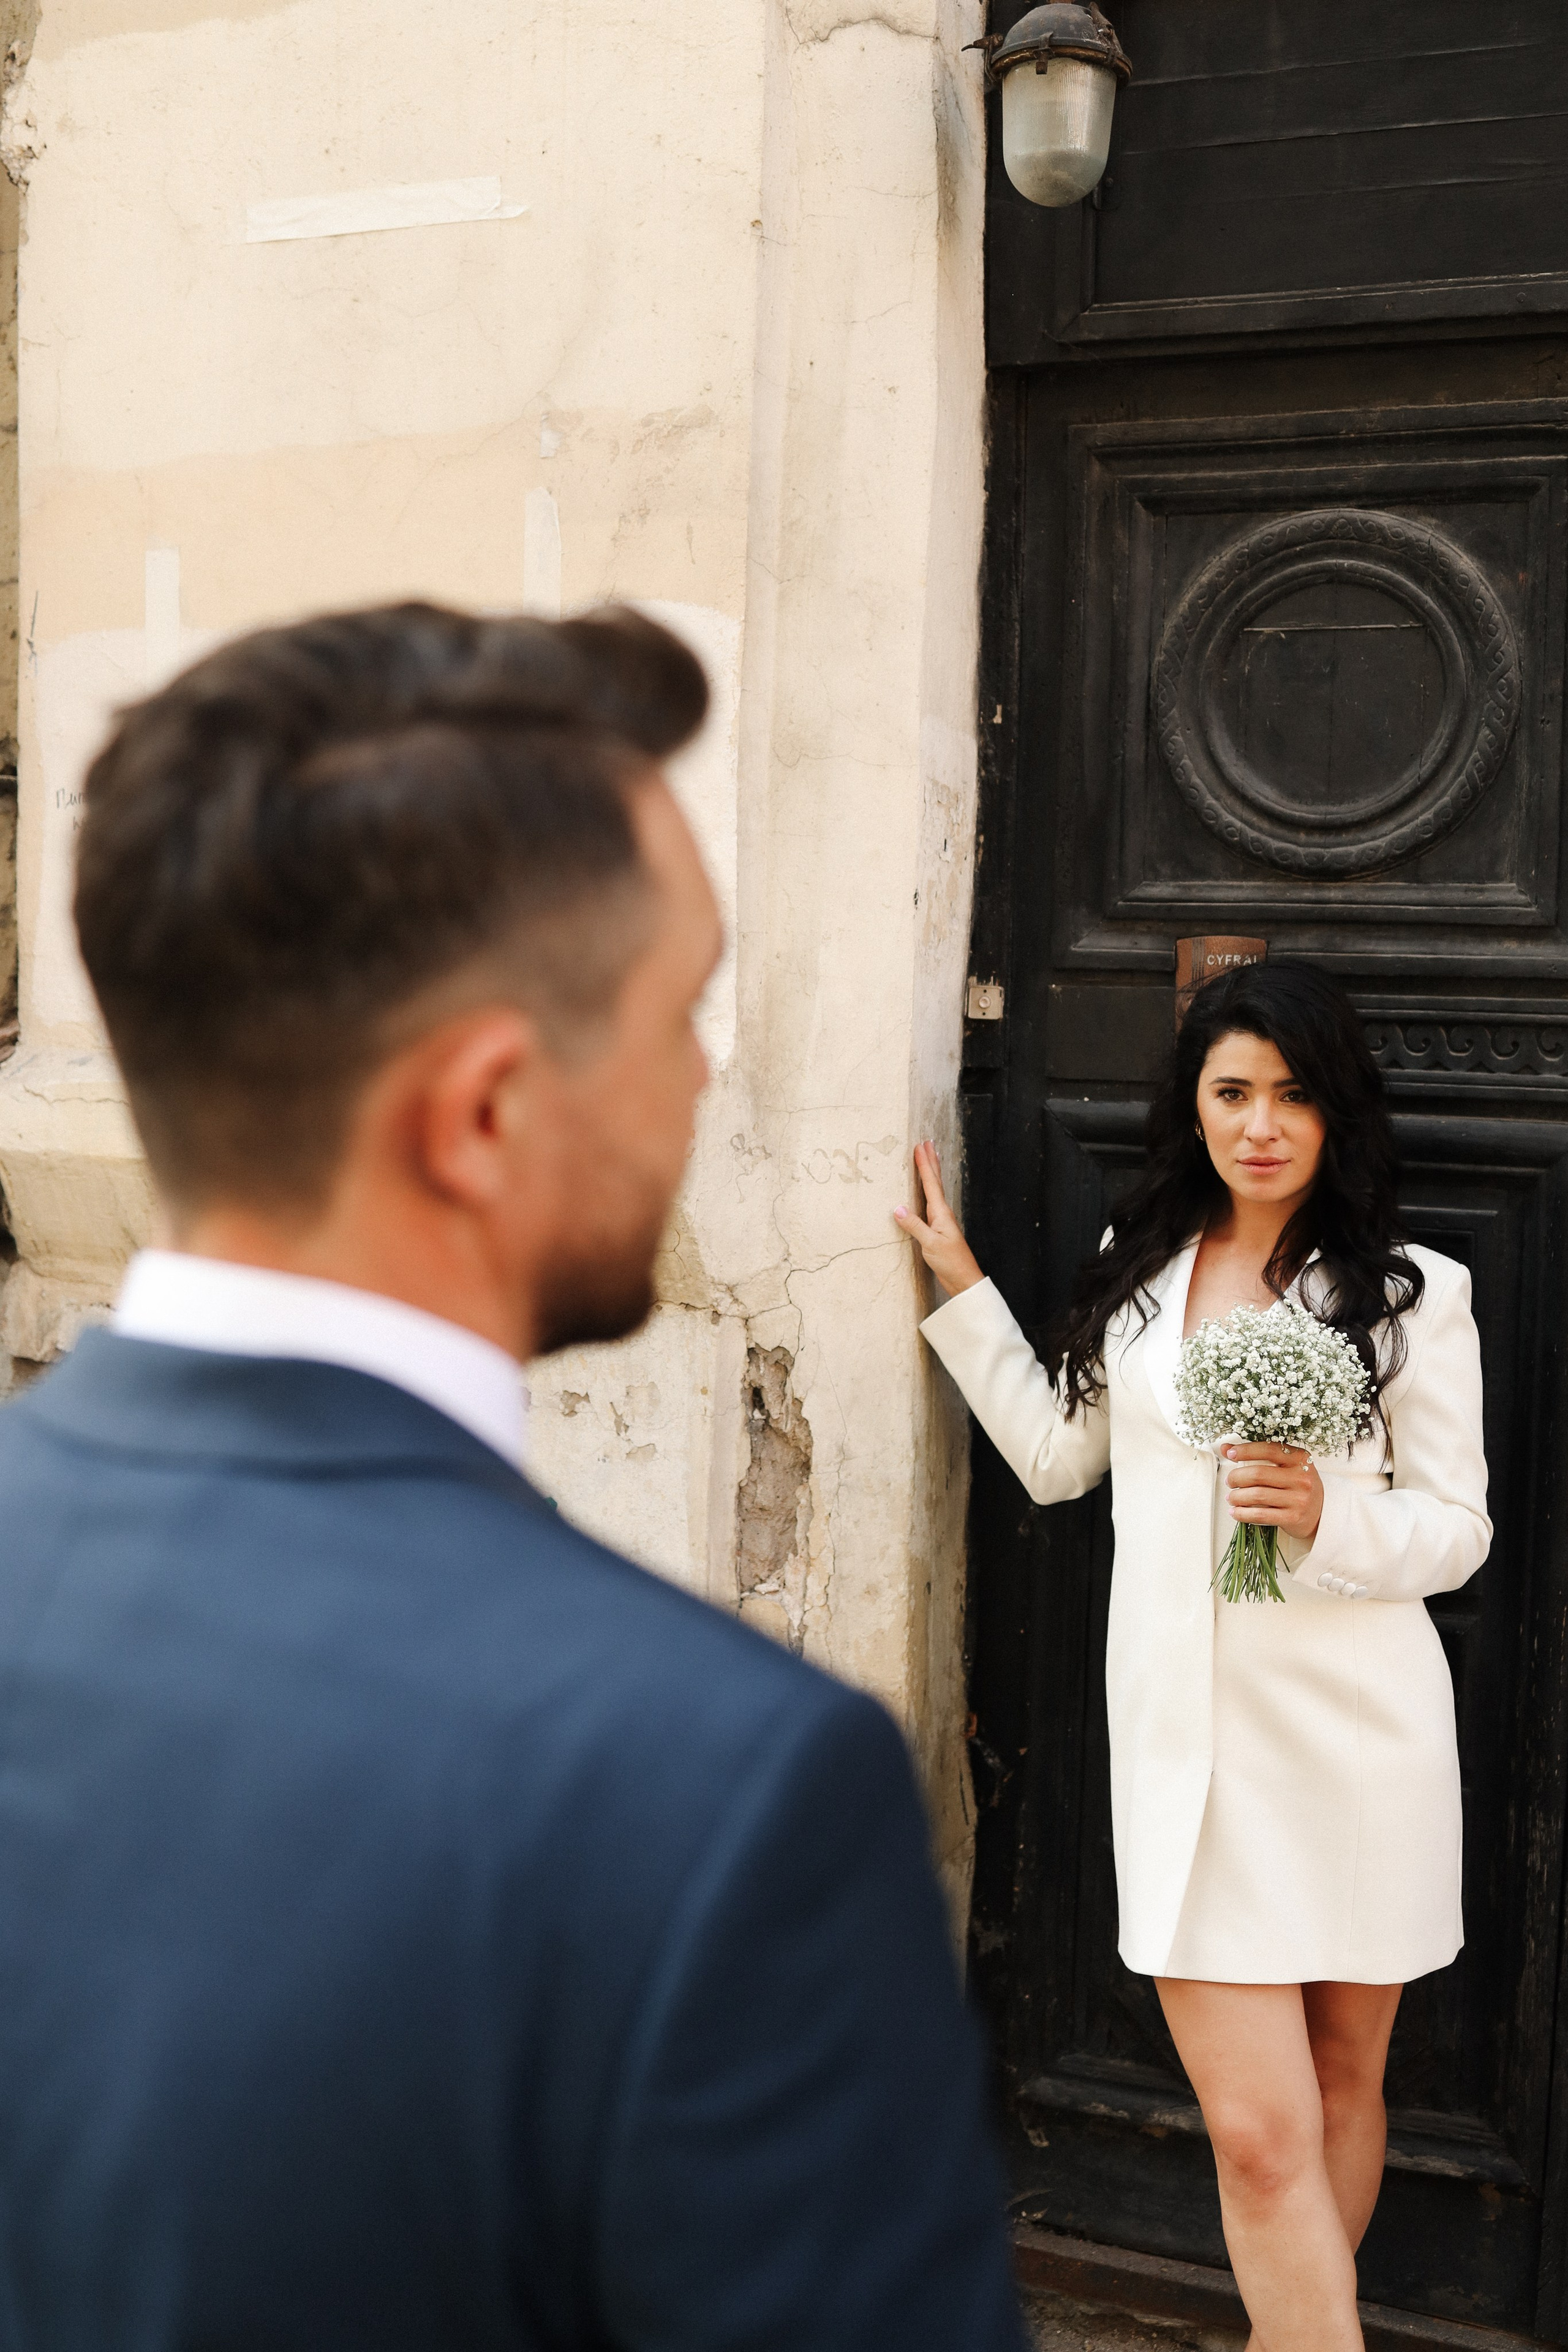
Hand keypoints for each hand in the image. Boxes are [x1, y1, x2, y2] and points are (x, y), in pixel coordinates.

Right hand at [894, 1141, 985, 1298]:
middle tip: (927, 1142)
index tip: (920, 1146)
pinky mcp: (938, 1230)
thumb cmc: (950, 1262)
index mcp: (941, 1213)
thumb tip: (898, 1208)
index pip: (930, 1183)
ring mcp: (941, 1221)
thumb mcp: (930, 1244)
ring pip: (935, 1191)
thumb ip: (914, 1225)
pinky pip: (931, 1204)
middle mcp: (942, 1213)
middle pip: (935, 1182)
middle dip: (931, 1161)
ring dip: (931, 1174)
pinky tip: (926, 1193)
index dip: (924, 1164)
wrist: (964, 1280)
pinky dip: (928, 1192)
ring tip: (930, 1159)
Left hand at [1222, 1443, 1322, 1540]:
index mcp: (1300, 1459)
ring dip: (1237, 1497)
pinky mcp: (1293, 1518)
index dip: (1245, 1450)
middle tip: (1230, 1481)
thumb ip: (1259, 1456)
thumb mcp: (1287, 1466)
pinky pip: (1260, 1515)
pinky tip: (1236, 1512)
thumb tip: (1226, 1448)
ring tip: (1231, 1497)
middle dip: (1237, 1477)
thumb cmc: (1299, 1486)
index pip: (1268, 1449)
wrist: (1321, 1513)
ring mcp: (1298, 1499)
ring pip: (1256, 1495)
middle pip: (1258, 1474)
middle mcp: (1301, 1478)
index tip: (1230, 1453)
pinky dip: (1243, 1513)